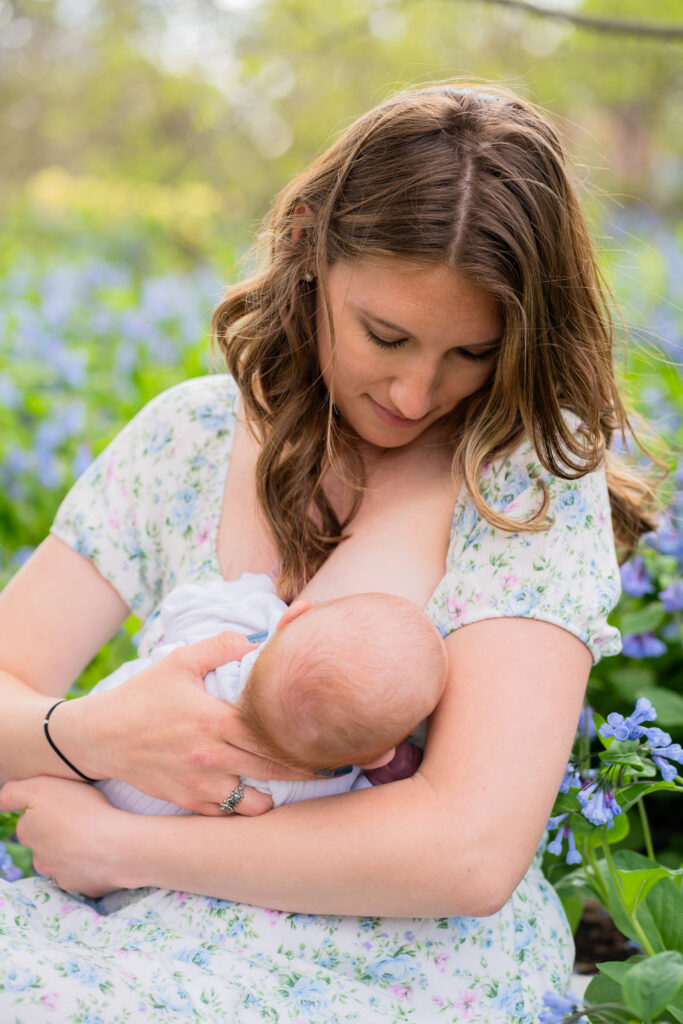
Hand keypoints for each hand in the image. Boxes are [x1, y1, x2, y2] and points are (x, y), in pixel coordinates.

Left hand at [0, 776, 126, 896]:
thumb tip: (0, 802)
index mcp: (29, 835)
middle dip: (59, 834)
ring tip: (98, 835)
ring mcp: (65, 877)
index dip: (47, 809)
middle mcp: (41, 861)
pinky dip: (95, 865)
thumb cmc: (81, 810)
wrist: (118, 846)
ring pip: (67, 862)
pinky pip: (90, 875)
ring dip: (76, 851)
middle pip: (47, 845)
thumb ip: (12, 794)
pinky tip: (109, 852)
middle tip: (82, 818)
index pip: (30, 821)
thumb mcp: (40, 788)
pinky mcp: (89, 889)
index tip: (65, 803)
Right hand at [52, 631, 305, 814]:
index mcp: (215, 720)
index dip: (303, 740)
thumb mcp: (179, 661)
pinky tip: (251, 793)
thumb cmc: (142, 695)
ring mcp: (200, 783)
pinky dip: (243, 806)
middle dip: (304, 770)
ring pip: (254, 803)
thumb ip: (221, 646)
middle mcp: (212, 756)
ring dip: (273, 794)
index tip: (325, 742)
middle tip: (327, 767)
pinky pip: (228, 814)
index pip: (273, 735)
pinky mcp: (188, 801)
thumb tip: (257, 639)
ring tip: (285, 782)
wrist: (100, 736)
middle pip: (273, 769)